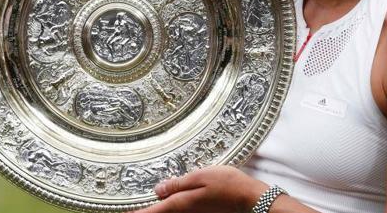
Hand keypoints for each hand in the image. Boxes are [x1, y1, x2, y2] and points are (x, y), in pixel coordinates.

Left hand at [131, 166, 267, 212]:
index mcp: (181, 203)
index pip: (153, 211)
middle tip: (134, 212)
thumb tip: (158, 189)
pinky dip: (173, 210)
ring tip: (150, 208)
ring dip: (161, 211)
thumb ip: (178, 183)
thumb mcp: (200, 176)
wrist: (252, 200)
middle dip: (149, 212)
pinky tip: (174, 202)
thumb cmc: (228, 184)